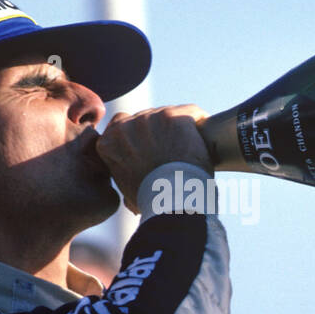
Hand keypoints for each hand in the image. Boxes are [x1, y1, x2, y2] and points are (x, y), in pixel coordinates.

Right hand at [95, 105, 211, 212]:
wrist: (172, 200)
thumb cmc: (153, 201)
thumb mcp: (128, 191)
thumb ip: (127, 178)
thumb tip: (131, 194)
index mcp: (109, 142)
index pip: (121, 126)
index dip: (139, 136)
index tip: (151, 146)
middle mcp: (126, 125)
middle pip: (146, 118)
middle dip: (158, 130)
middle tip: (174, 148)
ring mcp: (149, 118)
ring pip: (168, 114)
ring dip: (178, 127)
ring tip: (191, 145)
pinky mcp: (173, 115)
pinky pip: (190, 112)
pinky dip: (199, 121)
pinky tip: (204, 134)